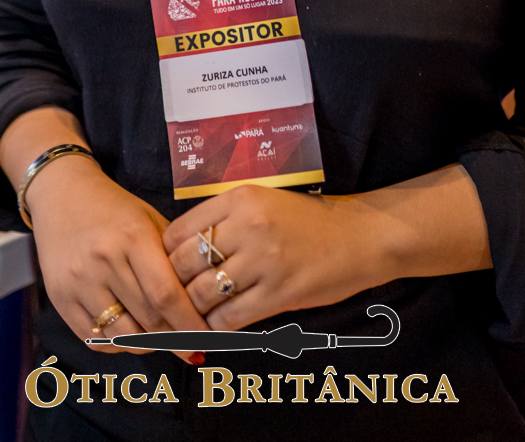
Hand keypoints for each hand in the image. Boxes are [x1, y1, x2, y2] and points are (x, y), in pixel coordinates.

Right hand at [26, 154, 208, 355]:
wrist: (61, 194)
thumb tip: (203, 302)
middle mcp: (104, 260)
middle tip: (191, 346)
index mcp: (133, 236)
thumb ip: (173, 257)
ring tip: (163, 341)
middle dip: (175, 338)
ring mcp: (78, 282)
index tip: (207, 338)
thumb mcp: (149, 219)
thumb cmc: (114, 209)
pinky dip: (119, 345)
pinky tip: (132, 336)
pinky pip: (95, 339)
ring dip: (149, 346)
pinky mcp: (59, 298)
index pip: (166, 294)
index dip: (189, 323)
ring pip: (123, 335)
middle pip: (147, 318)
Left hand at [162, 185, 379, 330]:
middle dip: (173, 285)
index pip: (179, 231)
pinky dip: (216, 326)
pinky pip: (230, 317)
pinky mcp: (280, 293)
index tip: (167, 269)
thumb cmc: (306, 220)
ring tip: (192, 316)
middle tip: (172, 299)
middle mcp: (248, 225)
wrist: (359, 237)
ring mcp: (264, 261)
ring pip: (202, 293)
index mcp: (239, 198)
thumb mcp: (262, 201)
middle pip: (184, 263)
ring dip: (193, 310)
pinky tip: (217, 326)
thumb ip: (225, 218)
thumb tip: (180, 248)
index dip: (166, 255)